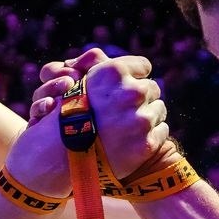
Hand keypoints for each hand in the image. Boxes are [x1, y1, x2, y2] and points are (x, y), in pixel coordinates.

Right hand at [22, 49, 173, 184]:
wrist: (56, 156)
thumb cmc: (66, 115)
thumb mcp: (79, 81)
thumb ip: (99, 62)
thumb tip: (130, 63)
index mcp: (114, 72)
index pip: (143, 66)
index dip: (134, 76)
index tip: (125, 87)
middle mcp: (130, 92)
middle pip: (152, 88)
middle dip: (141, 98)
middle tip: (125, 110)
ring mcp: (139, 120)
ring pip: (158, 109)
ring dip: (147, 116)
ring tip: (127, 126)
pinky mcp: (146, 144)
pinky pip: (162, 131)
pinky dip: (151, 135)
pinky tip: (133, 140)